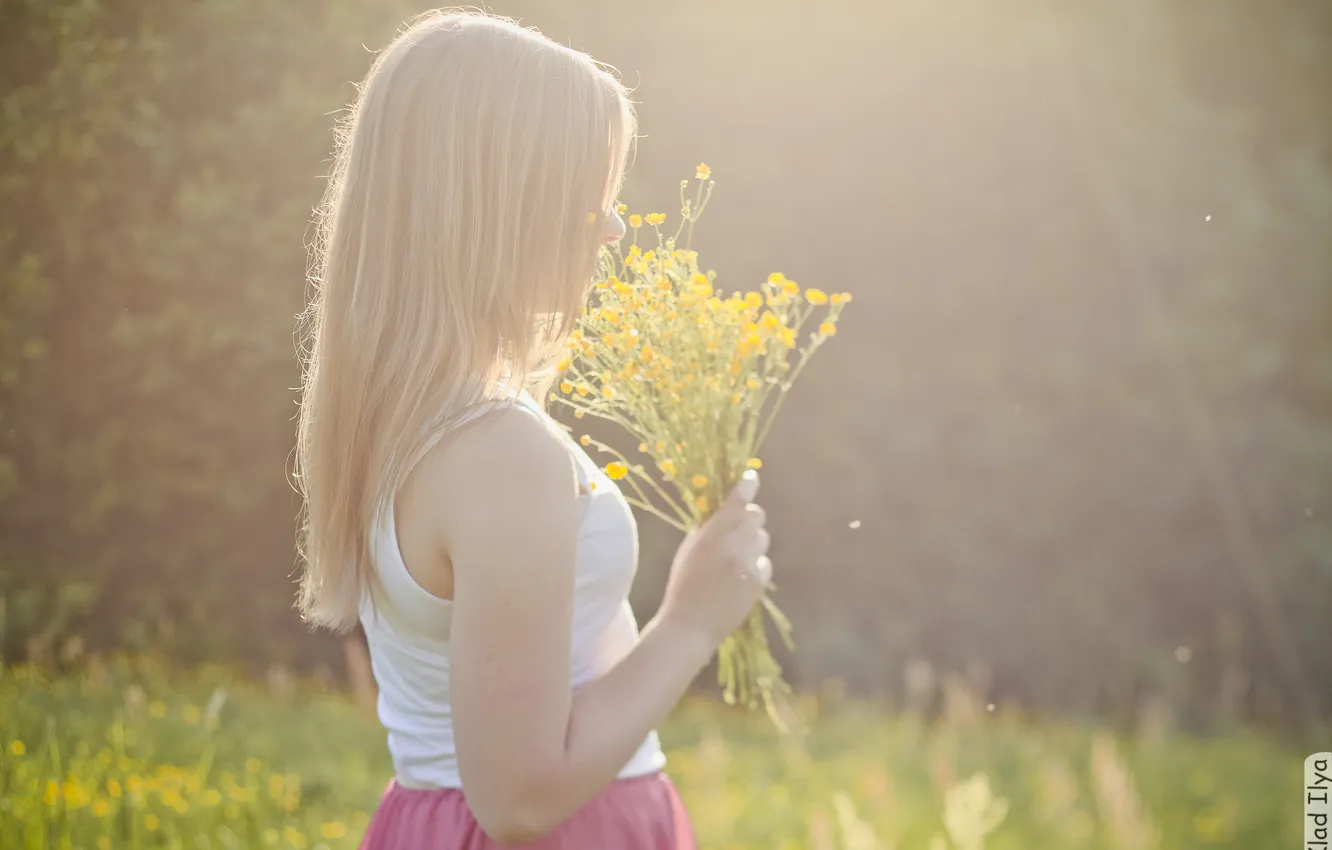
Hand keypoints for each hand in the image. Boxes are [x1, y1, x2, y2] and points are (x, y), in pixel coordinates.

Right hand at [659, 470, 771, 647]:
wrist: (690, 625)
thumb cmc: (681, 587)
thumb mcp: (688, 550)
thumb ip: (707, 531)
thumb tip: (722, 516)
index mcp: (714, 534)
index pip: (737, 501)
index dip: (747, 486)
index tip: (751, 478)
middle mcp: (736, 545)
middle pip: (756, 516)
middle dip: (748, 516)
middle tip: (737, 526)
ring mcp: (751, 564)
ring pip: (762, 538)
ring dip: (751, 541)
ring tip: (736, 556)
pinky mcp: (759, 581)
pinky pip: (764, 562)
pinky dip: (755, 563)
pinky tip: (741, 574)